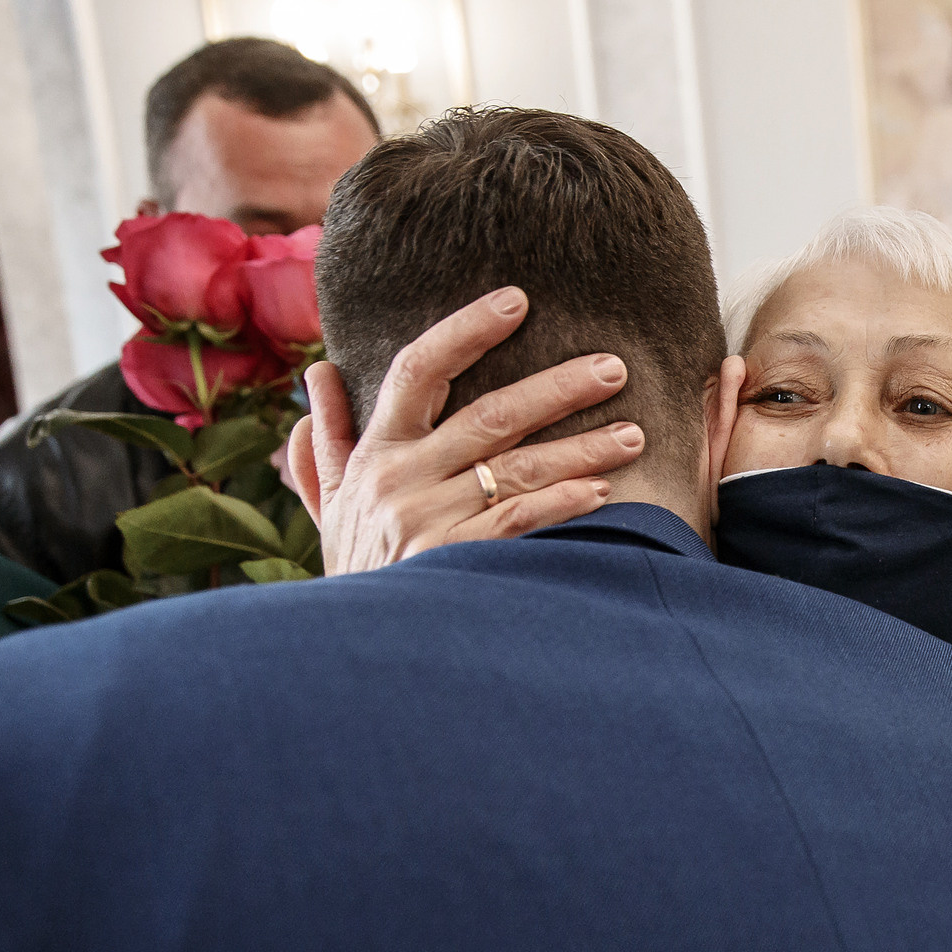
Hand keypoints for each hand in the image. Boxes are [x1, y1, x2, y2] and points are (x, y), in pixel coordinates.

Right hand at [287, 286, 645, 574]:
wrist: (351, 652)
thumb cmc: (356, 574)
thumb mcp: (329, 507)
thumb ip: (326, 443)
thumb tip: (319, 377)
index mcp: (376, 453)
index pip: (418, 368)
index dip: (467, 329)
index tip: (516, 300)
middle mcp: (401, 478)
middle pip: (490, 414)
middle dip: (559, 387)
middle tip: (614, 367)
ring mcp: (427, 520)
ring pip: (517, 467)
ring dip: (581, 447)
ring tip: (633, 435)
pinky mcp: (454, 561)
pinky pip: (518, 521)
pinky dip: (562, 503)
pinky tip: (601, 492)